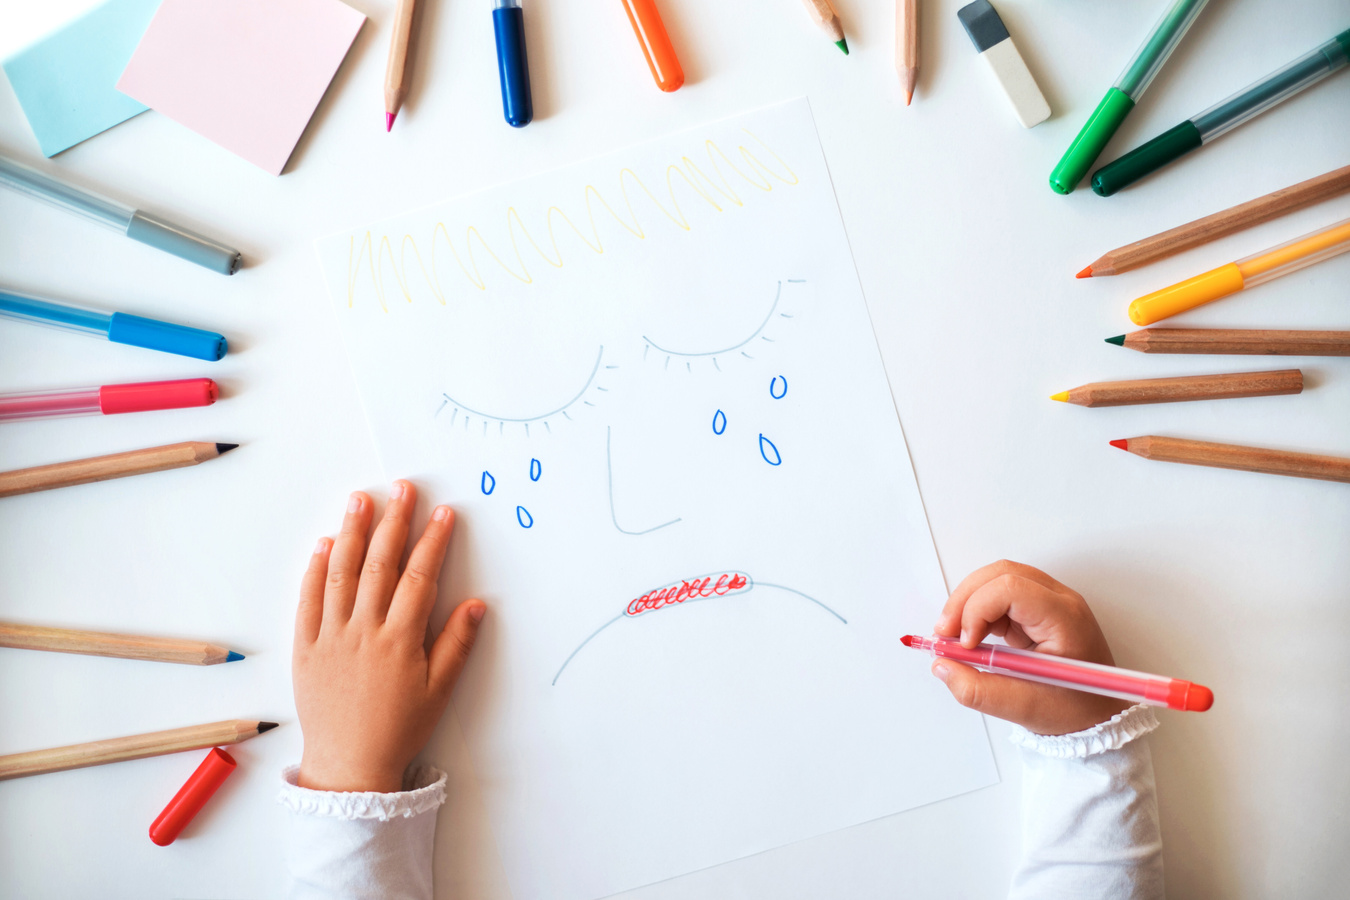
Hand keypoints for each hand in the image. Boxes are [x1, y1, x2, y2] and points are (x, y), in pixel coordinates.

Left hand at [294, 481, 485, 792]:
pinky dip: (316, 570)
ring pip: (342, 573)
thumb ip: (456, 644)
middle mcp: (363, 631)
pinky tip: (326, 544)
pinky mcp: (305, 647)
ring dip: (353, 532)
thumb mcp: (439, 690)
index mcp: (400, 641)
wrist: (349, 764)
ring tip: (361, 499)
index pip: (419, 577)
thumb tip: (476, 604)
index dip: (433, 541)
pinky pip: (309, 600)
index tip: (443, 512)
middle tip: (403, 488)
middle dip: (394, 521)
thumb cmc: (398, 729)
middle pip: (380, 564)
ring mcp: (330, 636)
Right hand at [930, 560, 1127, 735]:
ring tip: (957, 638)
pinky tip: (973, 637)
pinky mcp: (1037, 610)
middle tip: (946, 634)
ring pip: (997, 580)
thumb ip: (977, 690)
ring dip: (969, 604)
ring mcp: (1049, 602)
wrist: (1096, 714)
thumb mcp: (1022, 707)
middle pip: (1002, 574)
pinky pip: (999, 596)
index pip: (1011, 588)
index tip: (966, 645)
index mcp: (1065, 619)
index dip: (977, 609)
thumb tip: (942, 666)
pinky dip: (978, 612)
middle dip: (965, 600)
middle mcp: (1060, 601)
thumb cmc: (1074, 710)